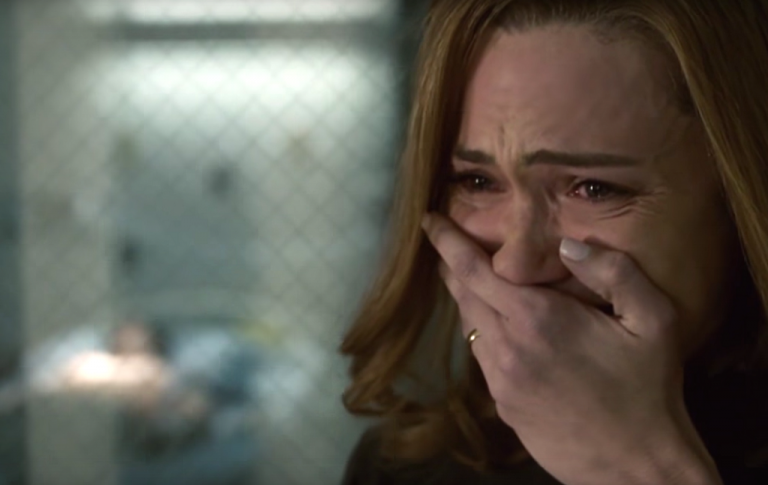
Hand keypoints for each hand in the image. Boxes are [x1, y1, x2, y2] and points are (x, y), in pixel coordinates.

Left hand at [422, 213, 721, 484]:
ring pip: (470, 325)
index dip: (446, 241)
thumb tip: (569, 243)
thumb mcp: (653, 322)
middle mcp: (507, 346)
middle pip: (462, 294)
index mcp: (537, 318)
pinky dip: (483, 331)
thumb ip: (614, 272)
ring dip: (468, 299)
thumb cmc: (647, 392)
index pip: (473, 269)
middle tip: (447, 242)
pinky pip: (483, 356)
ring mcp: (500, 380)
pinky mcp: (502, 405)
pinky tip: (502, 328)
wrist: (635, 468)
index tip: (428, 222)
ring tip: (475, 280)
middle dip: (451, 264)